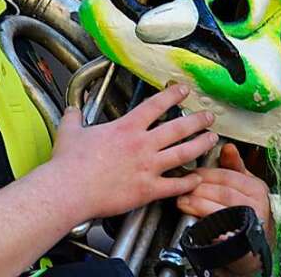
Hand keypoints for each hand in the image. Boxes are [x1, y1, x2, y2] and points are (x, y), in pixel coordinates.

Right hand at [49, 83, 218, 220]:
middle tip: (209, 117)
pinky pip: (175, 185)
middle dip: (197, 120)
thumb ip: (74, 118)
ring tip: (212, 140)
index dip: (173, 95)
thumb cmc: (69, 163)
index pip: (156, 105)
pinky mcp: (148, 190)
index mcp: (126, 128)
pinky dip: (189, 182)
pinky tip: (196, 179)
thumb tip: (72, 110)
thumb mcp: (70, 132)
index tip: (184, 90)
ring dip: (201, 145)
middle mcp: (141, 145)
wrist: (69, 190)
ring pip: (183, 153)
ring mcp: (147, 167)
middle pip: (178, 128)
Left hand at [177, 143, 273, 275]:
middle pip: (223, 191)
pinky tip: (194, 222)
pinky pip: (222, 232)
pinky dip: (206, 226)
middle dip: (199, 189)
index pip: (227, 175)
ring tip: (183, 201)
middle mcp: (258, 205)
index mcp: (257, 188)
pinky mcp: (242, 243)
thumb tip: (227, 147)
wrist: (254, 249)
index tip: (190, 174)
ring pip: (221, 209)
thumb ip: (234, 167)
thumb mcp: (244, 186)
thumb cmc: (247, 213)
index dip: (205, 174)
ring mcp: (251, 224)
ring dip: (198, 204)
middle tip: (182, 187)